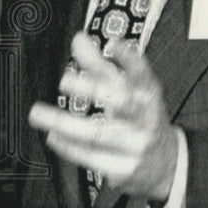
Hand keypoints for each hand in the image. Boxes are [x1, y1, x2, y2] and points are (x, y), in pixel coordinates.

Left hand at [28, 32, 178, 201]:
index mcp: (148, 95)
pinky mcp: (125, 169)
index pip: (142, 74)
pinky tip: (53, 136)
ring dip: (65, 124)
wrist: (168, 164)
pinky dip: (70, 148)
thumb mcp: (127, 91)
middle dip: (92, 89)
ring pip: (99, 134)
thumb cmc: (139, 118)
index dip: (129, 58)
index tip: (113, 43)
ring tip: (38, 114)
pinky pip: (93, 158)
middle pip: (122, 101)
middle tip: (63, 80)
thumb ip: (100, 65)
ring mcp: (137, 145)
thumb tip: (78, 39)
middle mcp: (146, 118)